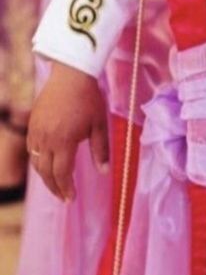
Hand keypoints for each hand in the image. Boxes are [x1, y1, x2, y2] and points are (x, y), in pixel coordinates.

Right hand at [27, 62, 107, 200]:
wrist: (71, 75)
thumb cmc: (89, 99)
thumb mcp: (100, 125)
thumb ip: (101, 150)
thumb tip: (104, 172)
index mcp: (64, 141)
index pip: (61, 173)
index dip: (66, 188)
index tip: (71, 199)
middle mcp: (46, 139)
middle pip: (46, 172)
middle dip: (55, 187)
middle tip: (64, 198)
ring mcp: (36, 131)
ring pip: (36, 162)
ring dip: (46, 176)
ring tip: (57, 184)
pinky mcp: (32, 124)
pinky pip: (32, 149)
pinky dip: (39, 161)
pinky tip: (48, 164)